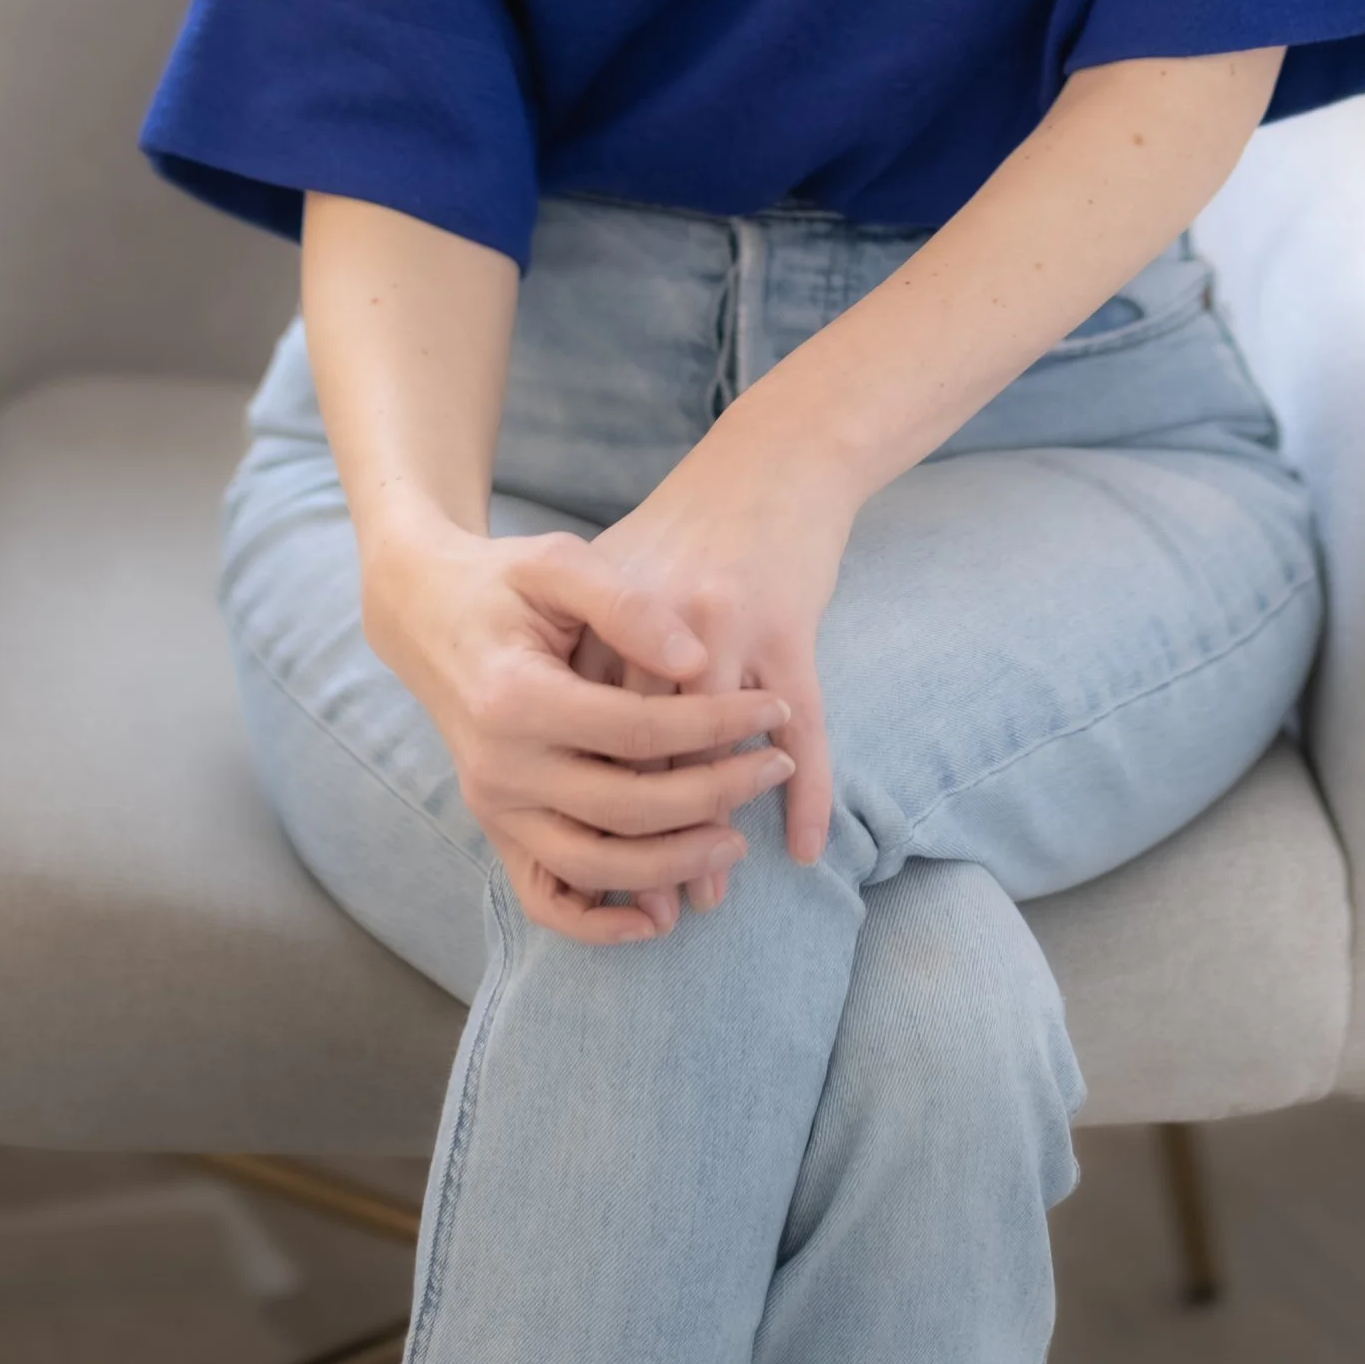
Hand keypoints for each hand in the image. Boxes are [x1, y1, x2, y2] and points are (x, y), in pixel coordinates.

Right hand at [358, 510, 794, 941]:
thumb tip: (695, 659)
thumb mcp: (558, 563)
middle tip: (775, 768)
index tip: (773, 709)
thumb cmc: (503, 581)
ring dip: (672, 865)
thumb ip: (624, 605)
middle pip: (627, 808)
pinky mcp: (495, 827)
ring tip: (737, 840)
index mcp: (517, 698)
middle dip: (715, 795)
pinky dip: (596, 923)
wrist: (426, 614)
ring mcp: (493, 807)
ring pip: (592, 867)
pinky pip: (543, 896)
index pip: (641, 730)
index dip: (717, 724)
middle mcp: (500, 767)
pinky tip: (654, 920)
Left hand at [584, 411, 856, 891]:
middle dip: (642, 834)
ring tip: (708, 891)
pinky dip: (806, 792)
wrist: (775, 459)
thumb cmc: (688, 525)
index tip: (584, 860)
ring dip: (713, 829)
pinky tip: (802, 845)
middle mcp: (664, 628)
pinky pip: (802, 731)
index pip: (590, 726)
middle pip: (646, 752)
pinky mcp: (791, 630)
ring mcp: (731, 630)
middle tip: (644, 904)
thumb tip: (559, 736)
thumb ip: (584, 648)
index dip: (587, 797)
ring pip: (717, 752)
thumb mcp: (613, 572)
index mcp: (611, 617)